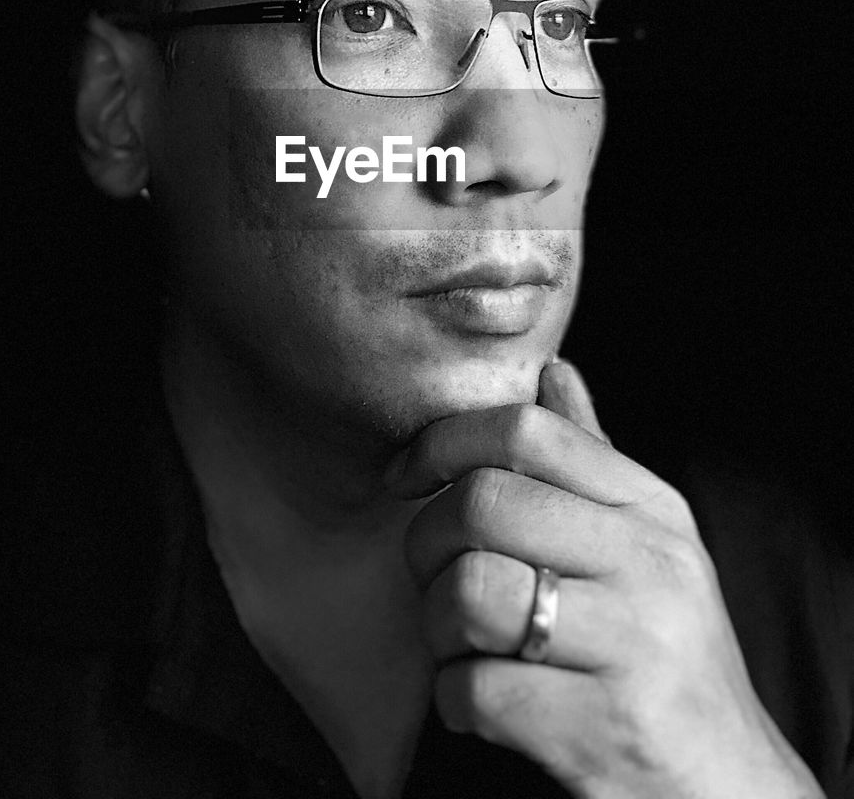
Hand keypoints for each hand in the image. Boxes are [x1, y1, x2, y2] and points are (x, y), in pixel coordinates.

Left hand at [386, 360, 823, 798]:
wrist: (724, 783)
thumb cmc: (666, 652)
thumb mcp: (648, 545)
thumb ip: (592, 461)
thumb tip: (551, 372)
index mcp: (650, 509)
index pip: (525, 431)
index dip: (441, 443)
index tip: (404, 477)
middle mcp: (649, 564)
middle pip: (482, 504)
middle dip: (427, 542)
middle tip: (433, 574)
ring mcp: (633, 645)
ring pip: (469, 593)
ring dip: (437, 626)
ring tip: (461, 643)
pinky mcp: (604, 726)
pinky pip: (475, 689)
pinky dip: (455, 698)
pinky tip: (481, 702)